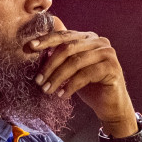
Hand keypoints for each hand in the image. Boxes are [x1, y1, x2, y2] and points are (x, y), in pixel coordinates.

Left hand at [29, 17, 136, 131]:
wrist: (110, 106)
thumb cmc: (88, 86)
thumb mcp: (71, 69)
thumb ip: (59, 56)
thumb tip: (34, 45)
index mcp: (88, 38)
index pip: (64, 35)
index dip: (46, 40)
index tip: (29, 47)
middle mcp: (99, 41)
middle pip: (68, 48)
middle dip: (50, 65)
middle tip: (38, 81)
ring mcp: (107, 53)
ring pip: (75, 62)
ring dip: (58, 78)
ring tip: (47, 90)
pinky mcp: (112, 67)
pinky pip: (85, 75)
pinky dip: (71, 86)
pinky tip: (62, 95)